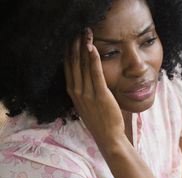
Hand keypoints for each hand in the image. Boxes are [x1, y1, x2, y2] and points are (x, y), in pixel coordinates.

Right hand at [64, 28, 124, 145]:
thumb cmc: (100, 121)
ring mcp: (87, 94)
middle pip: (74, 63)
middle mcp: (77, 92)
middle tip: (78, 31)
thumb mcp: (88, 104)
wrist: (108, 137)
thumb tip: (90, 78)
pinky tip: (93, 48)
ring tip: (85, 34)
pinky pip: (95, 74)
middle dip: (75, 45)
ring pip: (83, 66)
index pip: (68, 68)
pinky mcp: (100, 95)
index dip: (69, 52)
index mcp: (73, 93)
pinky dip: (93, 59)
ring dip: (84, 47)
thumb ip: (87, 91)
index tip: (71, 39)